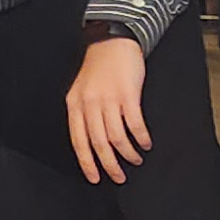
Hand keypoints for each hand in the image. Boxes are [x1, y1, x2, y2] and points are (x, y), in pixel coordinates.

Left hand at [64, 36, 151, 183]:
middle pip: (98, 143)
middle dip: (109, 164)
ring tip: (135, 160)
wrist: (113, 42)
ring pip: (117, 137)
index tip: (94, 178)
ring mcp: (109, 99)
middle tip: (118, 177)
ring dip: (127, 153)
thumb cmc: (98, 68)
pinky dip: (140, 138)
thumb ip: (84, 113)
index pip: (78, 140)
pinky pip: (134, 124)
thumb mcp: (81, 91)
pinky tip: (145, 144)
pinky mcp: (128, 95)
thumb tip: (91, 141)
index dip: (86, 161)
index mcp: (74, 104)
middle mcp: (89, 104)